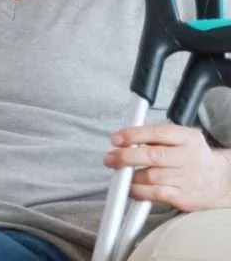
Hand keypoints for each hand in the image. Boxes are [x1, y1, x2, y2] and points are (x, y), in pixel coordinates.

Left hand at [105, 122, 230, 211]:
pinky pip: (154, 194)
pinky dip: (137, 191)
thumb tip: (127, 133)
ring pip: (150, 176)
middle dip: (125, 156)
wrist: (219, 181)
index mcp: (187, 138)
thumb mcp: (182, 137)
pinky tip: (130, 188)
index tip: (116, 138)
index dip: (133, 135)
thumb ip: (157, 132)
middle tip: (110, 157)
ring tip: (118, 172)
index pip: (157, 133)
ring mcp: (186, 178)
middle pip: (152, 156)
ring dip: (128, 175)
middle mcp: (188, 157)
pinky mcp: (182, 197)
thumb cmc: (193, 156)